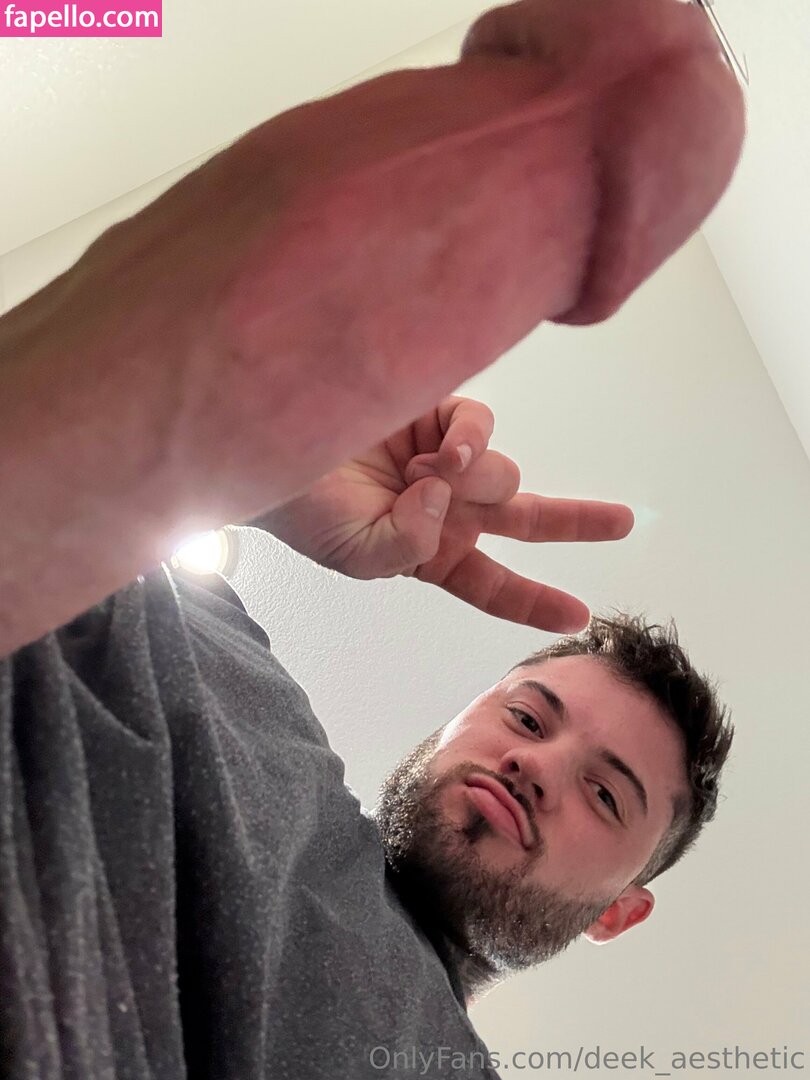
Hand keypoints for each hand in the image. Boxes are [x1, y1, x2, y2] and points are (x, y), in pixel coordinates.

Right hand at [257, 397, 632, 631]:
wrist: (272, 451)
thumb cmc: (306, 512)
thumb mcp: (358, 556)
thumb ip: (409, 547)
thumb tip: (448, 497)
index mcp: (434, 554)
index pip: (494, 583)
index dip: (535, 601)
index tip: (578, 615)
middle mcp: (449, 508)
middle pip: (528, 518)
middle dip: (576, 520)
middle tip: (624, 521)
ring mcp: (446, 460)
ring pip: (505, 475)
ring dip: (473, 483)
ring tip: (422, 475)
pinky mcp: (437, 413)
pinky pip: (482, 427)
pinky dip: (470, 441)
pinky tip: (441, 449)